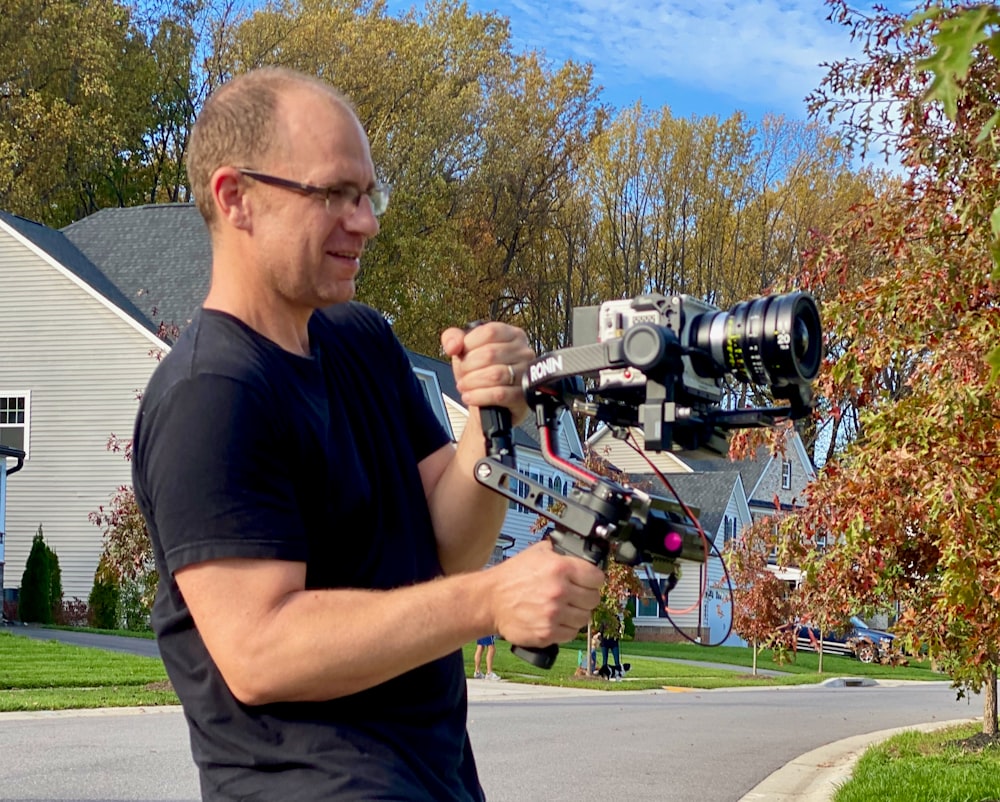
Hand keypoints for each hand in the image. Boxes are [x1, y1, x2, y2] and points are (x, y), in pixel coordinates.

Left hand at [440, 322, 534, 423]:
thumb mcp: (464, 350)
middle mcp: (523, 352)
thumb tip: (453, 345)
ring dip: (472, 382)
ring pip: (495, 375)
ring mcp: (526, 375)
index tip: (462, 354)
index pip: (489, 332)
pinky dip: (479, 396)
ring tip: (464, 386)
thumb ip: (453, 338)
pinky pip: (499, 394)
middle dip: (468, 366)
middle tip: (462, 374)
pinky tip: (469, 397)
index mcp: (512, 335)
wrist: (487, 402)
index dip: (469, 344)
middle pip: (490, 354)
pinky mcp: (523, 396)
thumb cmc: (479, 371)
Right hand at [485, 540, 604, 646]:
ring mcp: (554, 614)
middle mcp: (559, 591)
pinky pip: (571, 633)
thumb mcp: (537, 552)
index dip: (593, 579)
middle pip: (594, 599)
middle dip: (586, 597)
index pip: (597, 578)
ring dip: (576, 613)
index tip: (588, 581)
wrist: (490, 600)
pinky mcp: (547, 633)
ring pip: (584, 618)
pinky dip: (566, 628)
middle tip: (575, 595)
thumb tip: (580, 553)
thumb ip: (561, 552)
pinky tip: (555, 620)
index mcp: (560, 568)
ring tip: (563, 608)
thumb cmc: (512, 576)